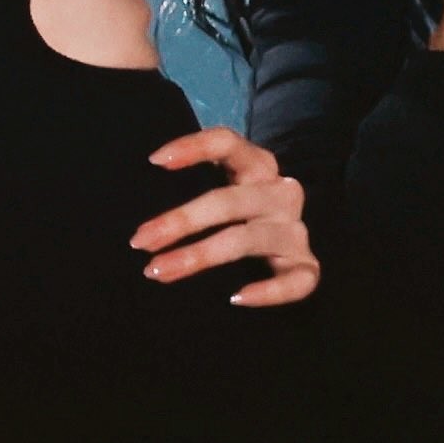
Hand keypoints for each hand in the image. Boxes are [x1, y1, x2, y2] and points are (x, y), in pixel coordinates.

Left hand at [129, 128, 319, 306]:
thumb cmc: (236, 214)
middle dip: (181, 220)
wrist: (282, 246)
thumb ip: (193, 183)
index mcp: (258, 166)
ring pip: (249, 240)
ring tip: (159, 271)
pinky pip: (296, 281)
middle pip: (230, 200)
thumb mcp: (220, 186)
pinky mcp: (306, 266)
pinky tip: (236, 298)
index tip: (154, 161)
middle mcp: (281, 193)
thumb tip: (137, 196)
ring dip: (201, 255)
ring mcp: (295, 230)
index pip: (228, 143)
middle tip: (140, 241)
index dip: (193, 147)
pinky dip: (268, 291)